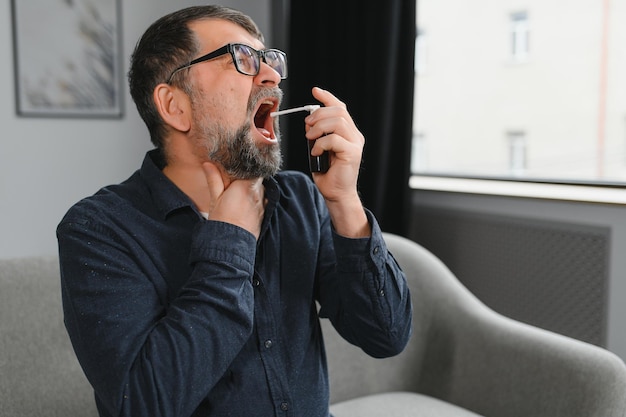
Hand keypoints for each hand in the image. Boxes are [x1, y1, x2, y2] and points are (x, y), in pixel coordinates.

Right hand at [202, 162, 264, 238]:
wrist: (231, 244)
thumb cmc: (221, 221)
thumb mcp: (215, 198)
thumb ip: (214, 179)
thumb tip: (208, 164)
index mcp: (245, 186)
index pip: (253, 168)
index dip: (247, 167)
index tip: (239, 167)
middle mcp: (257, 193)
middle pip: (257, 178)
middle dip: (248, 178)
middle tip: (235, 181)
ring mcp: (262, 203)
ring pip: (260, 190)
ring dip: (252, 189)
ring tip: (239, 194)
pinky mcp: (264, 213)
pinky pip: (263, 201)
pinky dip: (256, 200)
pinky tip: (245, 204)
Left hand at [305, 87, 369, 237]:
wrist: (336, 193)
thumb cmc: (328, 173)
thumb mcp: (319, 148)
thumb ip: (318, 134)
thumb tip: (309, 121)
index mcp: (348, 132)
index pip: (341, 108)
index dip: (327, 97)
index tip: (315, 91)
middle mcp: (355, 135)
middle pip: (338, 112)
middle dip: (318, 115)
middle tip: (307, 126)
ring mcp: (355, 144)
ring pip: (337, 122)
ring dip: (318, 128)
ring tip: (310, 139)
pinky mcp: (352, 153)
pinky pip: (334, 139)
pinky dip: (320, 144)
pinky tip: (316, 152)